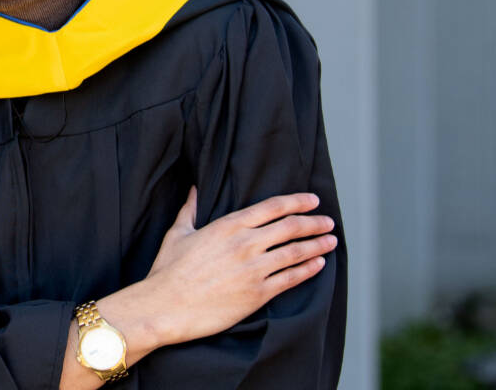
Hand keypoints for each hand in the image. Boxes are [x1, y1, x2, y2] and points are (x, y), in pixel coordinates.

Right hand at [111, 188, 335, 350]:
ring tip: (330, 241)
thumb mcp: (178, 233)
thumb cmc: (168, 271)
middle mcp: (245, 244)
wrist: (165, 306)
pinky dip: (308, 270)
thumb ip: (190, 209)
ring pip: (296, 252)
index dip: (297, 202)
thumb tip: (194, 189)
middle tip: (328, 221)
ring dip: (317, 245)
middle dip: (314, 222)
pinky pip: (291, 278)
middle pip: (291, 227)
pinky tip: (318, 265)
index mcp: (228, 225)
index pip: (273, 207)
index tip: (312, 200)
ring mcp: (253, 269)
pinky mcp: (257, 293)